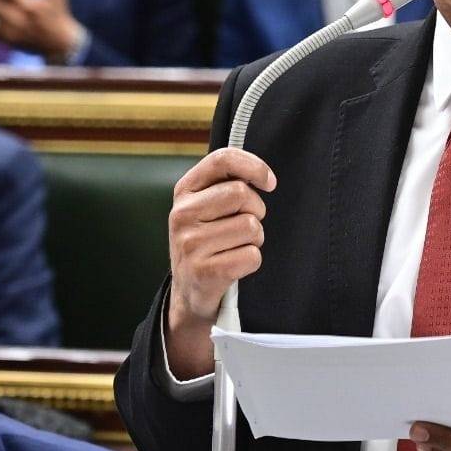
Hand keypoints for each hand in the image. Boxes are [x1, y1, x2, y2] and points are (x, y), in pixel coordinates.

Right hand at [163, 148, 276, 377]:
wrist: (189, 291)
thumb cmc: (207, 240)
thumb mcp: (205, 206)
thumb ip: (226, 183)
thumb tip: (266, 178)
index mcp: (184, 191)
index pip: (222, 159)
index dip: (253, 166)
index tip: (269, 182)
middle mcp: (182, 215)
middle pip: (242, 194)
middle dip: (256, 210)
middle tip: (245, 225)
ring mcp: (190, 244)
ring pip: (251, 226)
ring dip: (255, 239)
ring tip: (236, 246)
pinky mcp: (205, 272)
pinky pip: (252, 256)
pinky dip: (252, 261)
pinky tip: (235, 265)